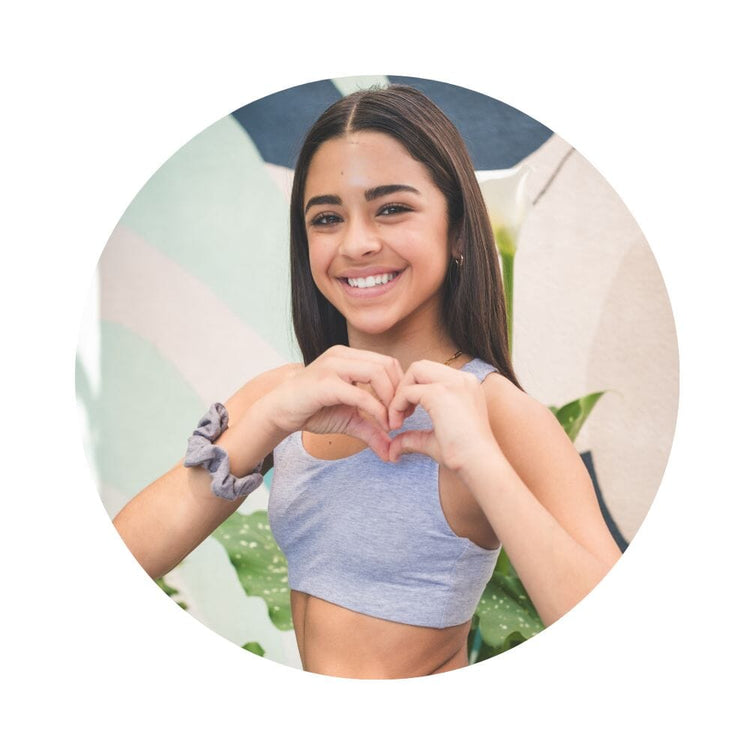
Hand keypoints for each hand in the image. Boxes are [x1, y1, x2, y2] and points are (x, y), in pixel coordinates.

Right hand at [259, 345, 403, 461]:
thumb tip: (392, 452)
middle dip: (399, 393)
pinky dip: (376, 409)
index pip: (388, 363)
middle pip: (387, 365)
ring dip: (390, 400)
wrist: (280, 412)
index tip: (403, 412)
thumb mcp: (350, 419)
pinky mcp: (325, 382)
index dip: (401, 387)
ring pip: (377, 372)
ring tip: (391, 422)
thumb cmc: (314, 410)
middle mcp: (343, 356)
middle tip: (401, 418)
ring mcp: (333, 366)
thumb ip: (372, 430)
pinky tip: (380, 424)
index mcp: (350, 357)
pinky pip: (359, 393)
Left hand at [387, 360, 500, 474]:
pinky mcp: (440, 393)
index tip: (407, 415)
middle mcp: (463, 379)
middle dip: (405, 386)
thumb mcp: (434, 440)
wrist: (480, 464)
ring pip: (415, 370)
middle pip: (421, 366)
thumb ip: (413, 437)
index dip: (414, 390)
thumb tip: (392, 449)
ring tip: (398, 418)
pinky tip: (397, 425)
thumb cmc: (463, 456)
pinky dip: (396, 405)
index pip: (431, 373)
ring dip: (401, 392)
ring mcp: (453, 383)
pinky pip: (408, 390)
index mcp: (466, 385)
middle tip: (401, 414)